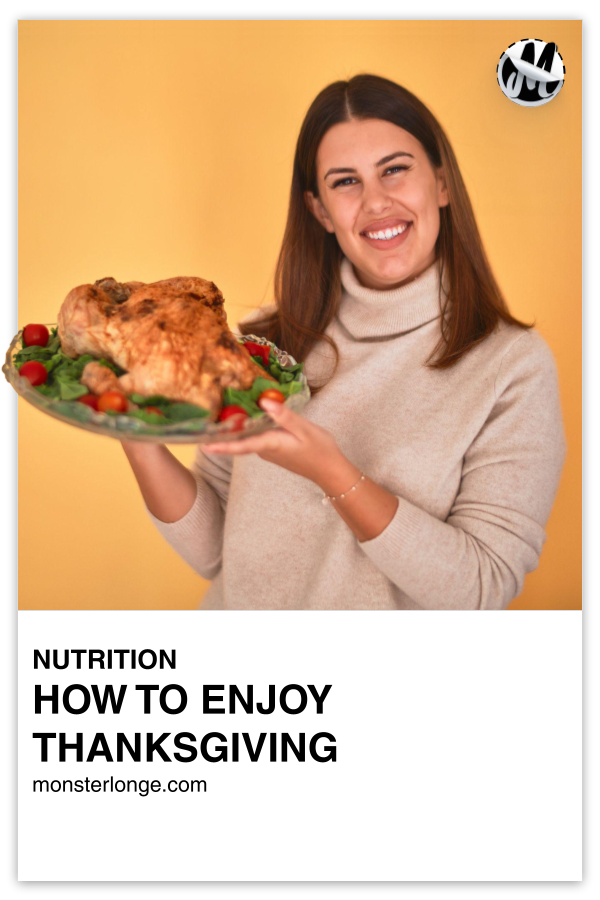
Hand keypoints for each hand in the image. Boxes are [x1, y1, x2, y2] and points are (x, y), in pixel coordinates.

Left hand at [202, 398, 348, 488]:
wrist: (329, 470)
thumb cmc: (320, 449)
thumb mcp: (305, 429)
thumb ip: (284, 416)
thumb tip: (264, 402)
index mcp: (270, 444)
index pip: (241, 444)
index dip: (221, 445)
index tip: (203, 446)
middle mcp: (264, 449)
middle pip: (238, 440)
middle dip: (219, 433)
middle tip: (199, 422)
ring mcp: (267, 450)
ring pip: (246, 438)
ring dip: (231, 429)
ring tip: (213, 415)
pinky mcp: (272, 448)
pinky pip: (254, 437)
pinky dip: (246, 428)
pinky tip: (241, 416)